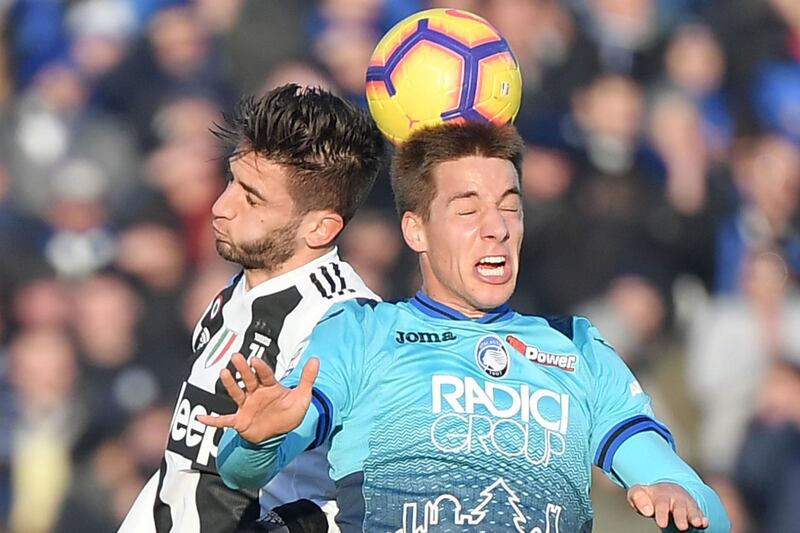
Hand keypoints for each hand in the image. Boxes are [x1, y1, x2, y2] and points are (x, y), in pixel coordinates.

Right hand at [198, 353, 318, 442]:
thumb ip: (308, 379)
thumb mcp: (302, 398)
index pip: (264, 374)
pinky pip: (224, 420)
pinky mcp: (239, 421)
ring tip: (224, 373)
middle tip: (236, 356)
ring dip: (230, 384)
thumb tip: (316, 359)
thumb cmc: (288, 414)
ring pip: (236, 393)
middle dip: (243, 368)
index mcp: (270, 387)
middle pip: (248, 379)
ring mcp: (246, 406)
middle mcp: (256, 394)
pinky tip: (201, 418)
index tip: (255, 359)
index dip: (261, 368)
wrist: (278, 436)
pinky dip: (213, 420)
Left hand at [627, 482, 708, 530]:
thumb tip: (647, 511)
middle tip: (681, 527)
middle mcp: (675, 499)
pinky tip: (704, 523)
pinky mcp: (695, 511)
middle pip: (678, 508)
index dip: (661, 513)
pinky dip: (703, 518)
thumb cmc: (649, 496)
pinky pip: (700, 514)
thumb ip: (638, 498)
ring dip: (694, 517)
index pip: (661, 503)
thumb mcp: (638, 493)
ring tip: (697, 524)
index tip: (659, 521)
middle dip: (681, 517)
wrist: (667, 490)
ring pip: (691, 510)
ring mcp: (686, 504)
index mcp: (660, 495)